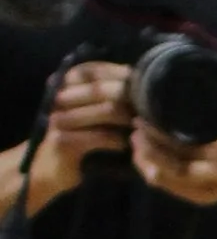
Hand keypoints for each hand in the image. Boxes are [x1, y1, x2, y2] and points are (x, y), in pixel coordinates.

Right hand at [28, 60, 132, 213]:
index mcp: (62, 85)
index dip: (117, 72)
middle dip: (128, 95)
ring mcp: (60, 119)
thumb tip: (132, 76)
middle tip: (147, 107)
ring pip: (107, 110)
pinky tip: (124, 145)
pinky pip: (101, 136)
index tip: (138, 80)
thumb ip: (101, 94)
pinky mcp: (64, 141)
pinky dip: (117, 140)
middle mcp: (58, 98)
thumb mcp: (86, 112)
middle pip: (103, 88)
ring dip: (128, 118)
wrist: (48, 168)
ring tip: (138, 126)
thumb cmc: (74, 138)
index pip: (92, 70)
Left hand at [130, 78, 216, 209]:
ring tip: (135, 139)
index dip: (169, 137)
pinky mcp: (198, 196)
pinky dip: (152, 173)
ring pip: (173, 177)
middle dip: (154, 148)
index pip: (197, 148)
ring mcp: (207, 188)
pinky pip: (171, 188)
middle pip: (181, 165)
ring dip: (150, 160)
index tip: (149, 117)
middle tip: (137, 126)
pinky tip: (139, 157)